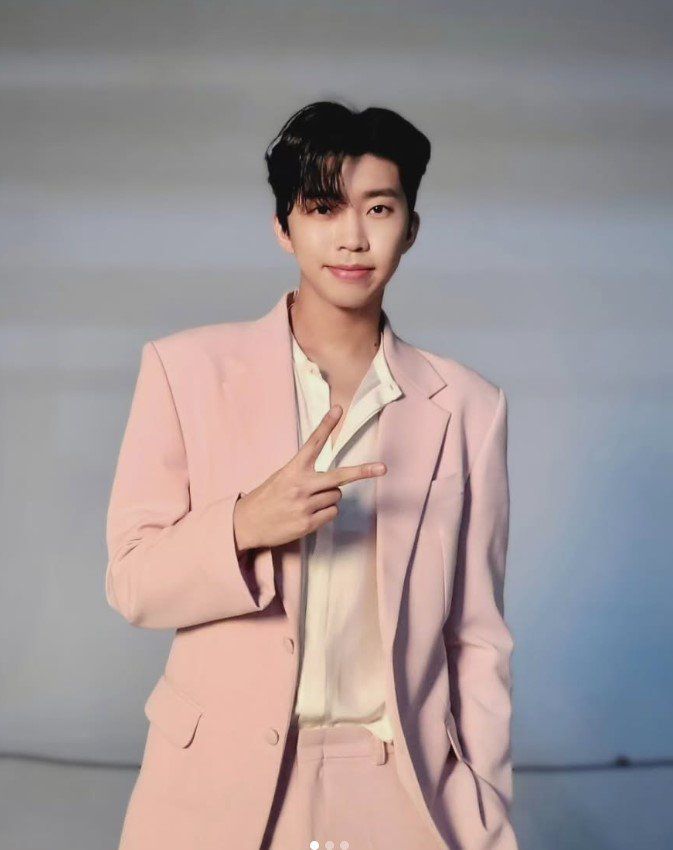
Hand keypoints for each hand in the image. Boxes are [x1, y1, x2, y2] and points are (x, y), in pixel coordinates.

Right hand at [232, 404, 386, 551]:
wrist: (245, 524)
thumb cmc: (266, 498)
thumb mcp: (281, 478)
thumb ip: (304, 474)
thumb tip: (335, 482)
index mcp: (293, 469)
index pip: (313, 442)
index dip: (326, 425)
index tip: (339, 409)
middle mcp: (301, 485)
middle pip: (339, 476)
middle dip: (362, 472)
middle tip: (382, 468)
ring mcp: (305, 506)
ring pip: (336, 497)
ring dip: (329, 497)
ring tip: (309, 501)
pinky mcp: (307, 524)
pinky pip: (331, 513)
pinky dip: (326, 513)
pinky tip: (309, 514)